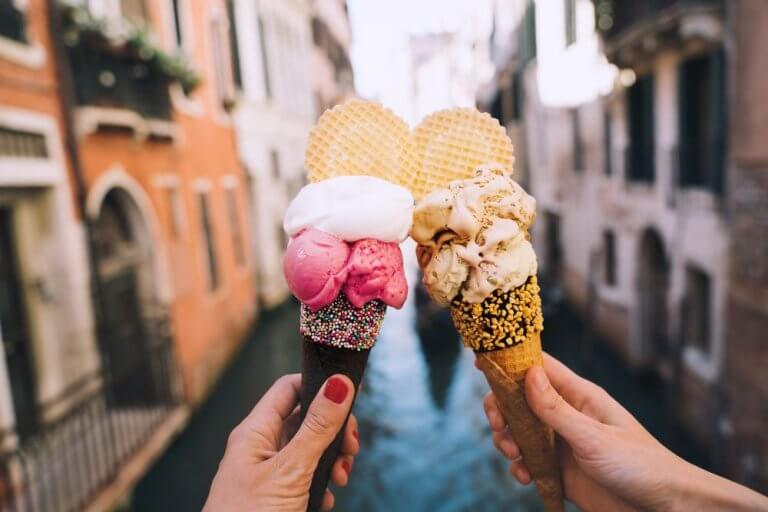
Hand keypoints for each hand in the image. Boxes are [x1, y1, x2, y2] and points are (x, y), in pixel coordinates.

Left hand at [204, 374, 357, 510]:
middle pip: (305, 418)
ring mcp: (268, 473)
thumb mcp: (291, 470)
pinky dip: (322, 483)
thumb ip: (317, 427)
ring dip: (332, 459)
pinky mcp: (277, 496)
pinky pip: (306, 476)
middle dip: (333, 429)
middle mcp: (261, 447)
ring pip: (309, 449)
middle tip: (352, 448)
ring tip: (342, 477)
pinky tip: (325, 500)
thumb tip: (339, 383)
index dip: (319, 386)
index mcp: (255, 432)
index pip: (289, 388)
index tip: (349, 399)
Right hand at [483, 354, 767, 511]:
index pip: (539, 367)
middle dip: (502, 412)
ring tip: (514, 455)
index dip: (510, 361)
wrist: (663, 509)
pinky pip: (528, 461)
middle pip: (519, 400)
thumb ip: (556, 408)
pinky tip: (525, 476)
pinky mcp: (560, 470)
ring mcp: (562, 443)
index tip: (481, 361)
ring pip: (519, 431)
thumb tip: (527, 373)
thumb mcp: (593, 436)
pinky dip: (519, 467)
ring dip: (507, 441)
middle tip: (501, 427)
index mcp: (579, 397)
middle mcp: (567, 415)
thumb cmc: (640, 465)